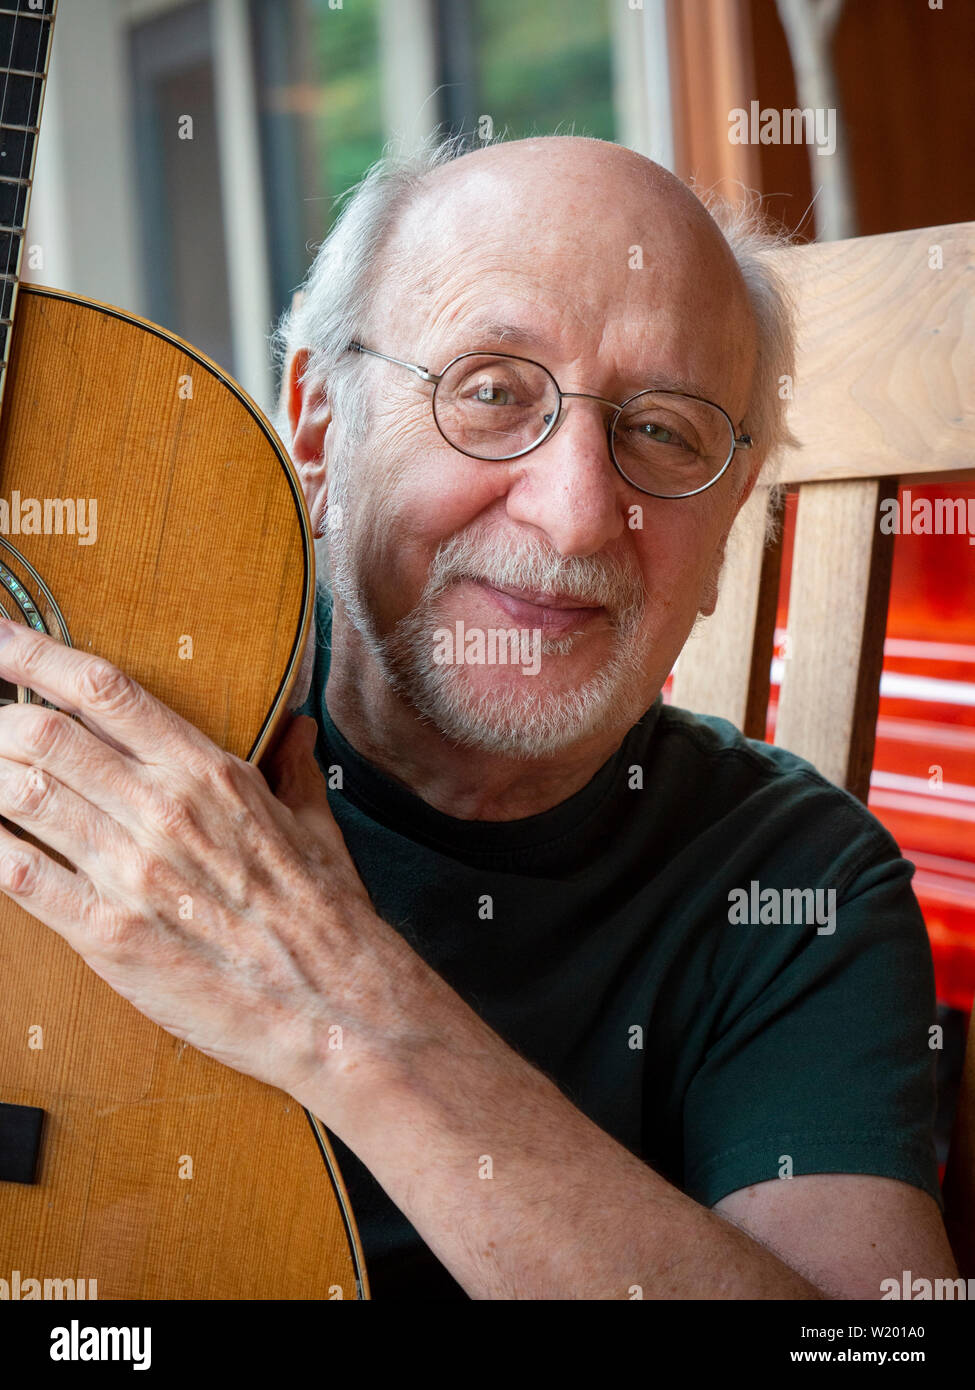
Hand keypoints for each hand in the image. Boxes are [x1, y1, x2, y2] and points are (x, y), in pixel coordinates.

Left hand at [0, 618, 375, 1102]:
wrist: (337, 1006)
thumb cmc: (328, 917)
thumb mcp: (315, 824)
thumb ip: (293, 766)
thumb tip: (298, 726)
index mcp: (209, 773)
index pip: (105, 691)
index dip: (36, 654)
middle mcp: (163, 810)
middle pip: (44, 733)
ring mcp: (131, 871)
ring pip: (21, 795)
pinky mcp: (108, 934)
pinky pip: (20, 877)